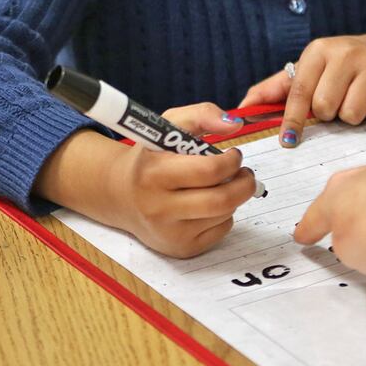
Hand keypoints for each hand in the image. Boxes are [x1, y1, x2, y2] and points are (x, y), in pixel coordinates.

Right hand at [38, 103, 256, 258]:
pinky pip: (220, 231)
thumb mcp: (166, 125)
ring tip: (220, 185)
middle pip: (221, 200)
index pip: (208, 171)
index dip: (231, 161)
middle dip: (244, 184)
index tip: (234, 153)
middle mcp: (158, 207)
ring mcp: (170, 233)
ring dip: (232, 197)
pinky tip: (208, 205)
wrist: (120, 194)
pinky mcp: (181, 249)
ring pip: (224, 214)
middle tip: (245, 173)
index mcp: (152, 173)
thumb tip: (234, 125)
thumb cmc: (149, 156)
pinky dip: (223, 215)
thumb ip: (201, 115)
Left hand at [242, 34, 365, 147]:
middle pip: (326, 107)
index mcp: (318, 51)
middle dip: (327, 115)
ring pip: (351, 115)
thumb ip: (272, 91)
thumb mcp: (305, 73)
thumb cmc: (335, 70)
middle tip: (334, 104)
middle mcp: (347, 52)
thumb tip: (239, 111)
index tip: (288, 141)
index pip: (300, 92)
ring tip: (354, 101)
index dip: (292, 120)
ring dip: (350, 117)